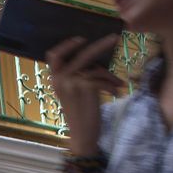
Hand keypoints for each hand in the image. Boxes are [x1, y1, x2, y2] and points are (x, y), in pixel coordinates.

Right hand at [44, 34, 125, 151]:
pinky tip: (116, 92)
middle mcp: (60, 79)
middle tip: (114, 37)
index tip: (81, 39)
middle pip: (82, 55)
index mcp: (54, 79)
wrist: (82, 134)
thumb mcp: (73, 92)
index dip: (67, 45)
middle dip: (100, 45)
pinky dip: (112, 85)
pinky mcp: (84, 89)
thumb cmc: (80, 113)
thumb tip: (96, 58)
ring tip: (118, 82)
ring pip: (96, 69)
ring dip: (110, 75)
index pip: (53, 55)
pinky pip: (102, 79)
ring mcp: (71, 83)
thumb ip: (77, 75)